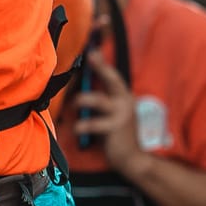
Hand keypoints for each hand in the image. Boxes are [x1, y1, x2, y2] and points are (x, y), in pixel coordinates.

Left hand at [75, 53, 150, 178]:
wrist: (132, 158)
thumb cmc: (115, 133)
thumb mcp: (110, 113)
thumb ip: (100, 99)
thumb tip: (78, 87)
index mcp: (122, 95)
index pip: (112, 74)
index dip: (103, 60)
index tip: (94, 46)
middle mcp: (124, 100)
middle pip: (112, 78)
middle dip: (100, 66)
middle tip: (90, 54)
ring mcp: (121, 113)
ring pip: (97, 99)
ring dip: (80, 101)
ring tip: (74, 105)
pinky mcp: (115, 127)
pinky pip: (92, 123)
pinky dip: (81, 125)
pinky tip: (76, 129)